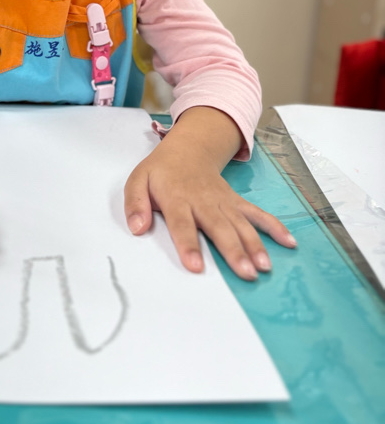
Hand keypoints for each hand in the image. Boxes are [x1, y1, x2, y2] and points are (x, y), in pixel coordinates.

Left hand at [124, 109, 296, 279]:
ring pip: (241, 223)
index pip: (182, 224)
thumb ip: (135, 204)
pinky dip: (274, 226)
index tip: (196, 266)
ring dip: (255, 244)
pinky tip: (289, 242)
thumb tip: (137, 227)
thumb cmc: (161, 172)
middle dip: (233, 251)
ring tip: (264, 267)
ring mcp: (223, 201)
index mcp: (177, 198)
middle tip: (245, 273)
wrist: (187, 150)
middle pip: (219, 227)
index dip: (189, 244)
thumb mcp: (138, 181)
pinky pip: (257, 213)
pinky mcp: (236, 202)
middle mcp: (203, 201)